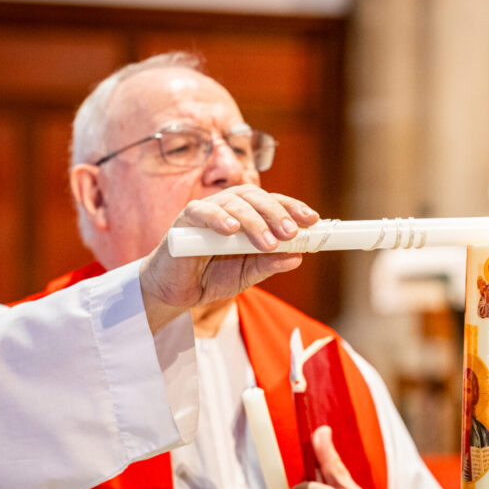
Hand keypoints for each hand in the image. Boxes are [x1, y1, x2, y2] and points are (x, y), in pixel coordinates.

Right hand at [139, 184, 318, 331]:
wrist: (175, 291)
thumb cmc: (211, 276)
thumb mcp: (247, 274)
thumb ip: (268, 264)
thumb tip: (297, 257)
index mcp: (248, 215)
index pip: (273, 203)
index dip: (293, 208)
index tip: (312, 220)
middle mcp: (230, 207)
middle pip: (256, 198)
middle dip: (277, 214)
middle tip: (291, 233)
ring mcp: (207, 211)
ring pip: (234, 203)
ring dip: (254, 221)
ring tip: (267, 241)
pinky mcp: (184, 221)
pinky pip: (201, 211)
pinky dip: (217, 217)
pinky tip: (231, 229)